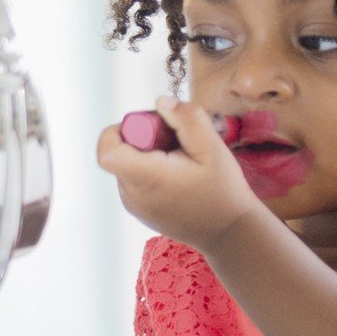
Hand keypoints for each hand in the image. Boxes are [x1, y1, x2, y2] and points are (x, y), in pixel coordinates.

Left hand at [96, 96, 264, 249]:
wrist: (229, 233)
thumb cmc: (223, 191)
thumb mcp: (212, 147)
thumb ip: (187, 118)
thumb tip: (161, 102)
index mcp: (146, 178)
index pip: (107, 150)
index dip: (121, 131)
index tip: (151, 131)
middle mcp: (132, 194)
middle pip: (120, 151)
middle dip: (144, 139)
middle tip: (176, 145)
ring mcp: (133, 205)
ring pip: (128, 164)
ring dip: (148, 156)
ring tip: (181, 164)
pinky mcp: (138, 210)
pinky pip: (134, 179)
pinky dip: (150, 171)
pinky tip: (178, 177)